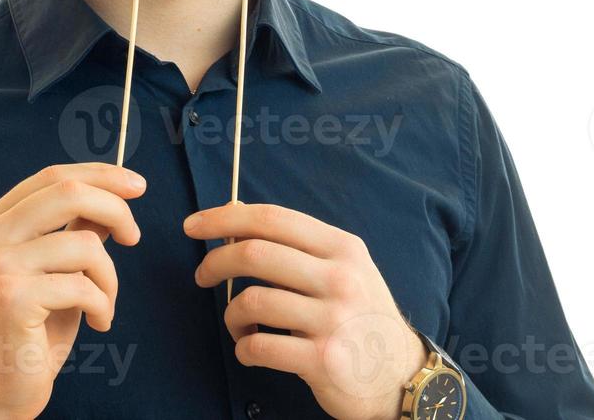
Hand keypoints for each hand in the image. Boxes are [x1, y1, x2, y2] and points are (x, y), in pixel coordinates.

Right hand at [0, 163, 145, 419]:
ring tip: (104, 304)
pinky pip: (83, 286)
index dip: (101, 175)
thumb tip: (113, 199)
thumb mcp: (53, 270)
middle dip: (116, 209)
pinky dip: (104, 306)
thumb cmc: (27, 330)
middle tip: (134, 236)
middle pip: (69, 194)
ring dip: (110, 278)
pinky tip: (98, 323)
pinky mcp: (12, 298)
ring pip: (85, 245)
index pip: (52, 178)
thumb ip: (73, 231)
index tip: (137, 185)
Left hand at [184, 203, 425, 419]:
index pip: (272, 219)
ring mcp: (332, 320)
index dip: (225, 218)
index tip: (194, 225)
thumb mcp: (345, 268)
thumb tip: (236, 218)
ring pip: (250, 302)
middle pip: (255, 253)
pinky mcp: (322, 360)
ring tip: (238, 323)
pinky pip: (259, 346)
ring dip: (230, 315)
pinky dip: (243, 348)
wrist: (400, 375)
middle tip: (202, 275)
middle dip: (215, 261)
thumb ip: (299, 247)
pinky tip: (250, 349)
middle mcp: (340, 278)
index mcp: (341, 248)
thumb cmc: (361, 316)